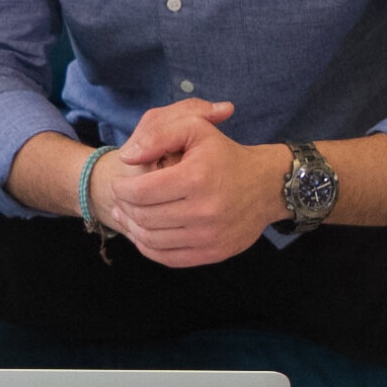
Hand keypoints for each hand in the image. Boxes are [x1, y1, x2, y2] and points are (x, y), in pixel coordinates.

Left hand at [96, 99, 290, 268]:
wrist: (267, 186)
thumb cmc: (224, 154)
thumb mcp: (195, 128)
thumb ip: (158, 134)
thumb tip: (126, 158)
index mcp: (197, 178)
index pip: (140, 191)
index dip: (121, 188)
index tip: (119, 183)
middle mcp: (205, 210)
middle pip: (143, 216)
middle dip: (124, 207)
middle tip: (120, 199)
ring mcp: (210, 236)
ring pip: (152, 239)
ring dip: (132, 227)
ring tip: (126, 214)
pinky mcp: (214, 253)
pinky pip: (168, 258)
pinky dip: (148, 247)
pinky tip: (143, 232)